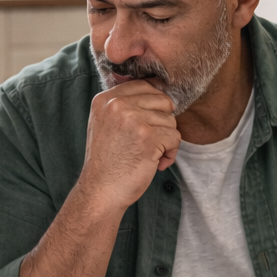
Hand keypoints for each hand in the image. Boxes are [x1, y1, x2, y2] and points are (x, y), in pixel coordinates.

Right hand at [78, 79, 181, 215]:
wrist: (101, 191)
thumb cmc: (107, 162)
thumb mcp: (105, 124)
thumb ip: (124, 105)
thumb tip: (159, 90)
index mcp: (105, 99)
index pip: (144, 85)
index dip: (155, 105)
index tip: (151, 125)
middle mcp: (117, 105)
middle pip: (162, 101)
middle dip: (162, 122)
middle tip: (152, 142)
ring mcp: (133, 119)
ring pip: (170, 120)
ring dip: (166, 141)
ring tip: (150, 156)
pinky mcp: (148, 137)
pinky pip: (175, 137)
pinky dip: (170, 153)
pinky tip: (157, 163)